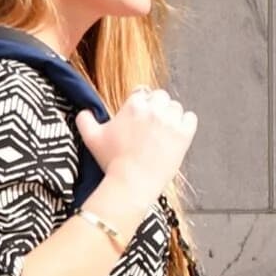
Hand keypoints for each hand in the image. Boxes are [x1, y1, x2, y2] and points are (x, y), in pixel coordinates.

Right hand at [75, 87, 195, 214]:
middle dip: (157, 108)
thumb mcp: (91, 138)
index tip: (141, 116)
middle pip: (160, 97)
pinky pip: (191, 118)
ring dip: (171, 116)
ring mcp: (170, 121)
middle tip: (152, 126)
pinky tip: (177, 135)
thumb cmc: (112, 162)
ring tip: (163, 133)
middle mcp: (153, 109)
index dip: (142, 104)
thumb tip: (84, 112)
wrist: (131, 183)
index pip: (142, 92)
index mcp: (133, 105)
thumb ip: (85, 120)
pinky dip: (186, 124)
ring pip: (176, 107)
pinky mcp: (184, 134)